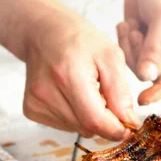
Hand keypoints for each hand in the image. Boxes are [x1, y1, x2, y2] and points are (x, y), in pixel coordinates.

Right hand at [22, 10, 138, 139]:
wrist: (43, 31)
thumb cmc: (79, 39)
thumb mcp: (110, 56)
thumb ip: (120, 92)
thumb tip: (129, 123)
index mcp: (68, 75)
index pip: (94, 120)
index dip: (116, 129)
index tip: (130, 126)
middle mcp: (46, 92)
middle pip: (87, 127)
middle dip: (106, 121)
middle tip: (109, 98)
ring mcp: (35, 102)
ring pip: (77, 129)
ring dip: (91, 118)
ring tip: (89, 90)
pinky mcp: (31, 109)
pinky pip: (64, 125)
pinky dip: (76, 116)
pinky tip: (74, 94)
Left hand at [117, 0, 160, 104]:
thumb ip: (155, 49)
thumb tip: (147, 77)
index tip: (143, 99)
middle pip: (157, 77)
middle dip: (140, 57)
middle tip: (135, 33)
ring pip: (141, 70)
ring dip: (131, 48)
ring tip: (131, 26)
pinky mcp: (147, 51)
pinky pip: (131, 59)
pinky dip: (125, 43)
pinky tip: (128, 25)